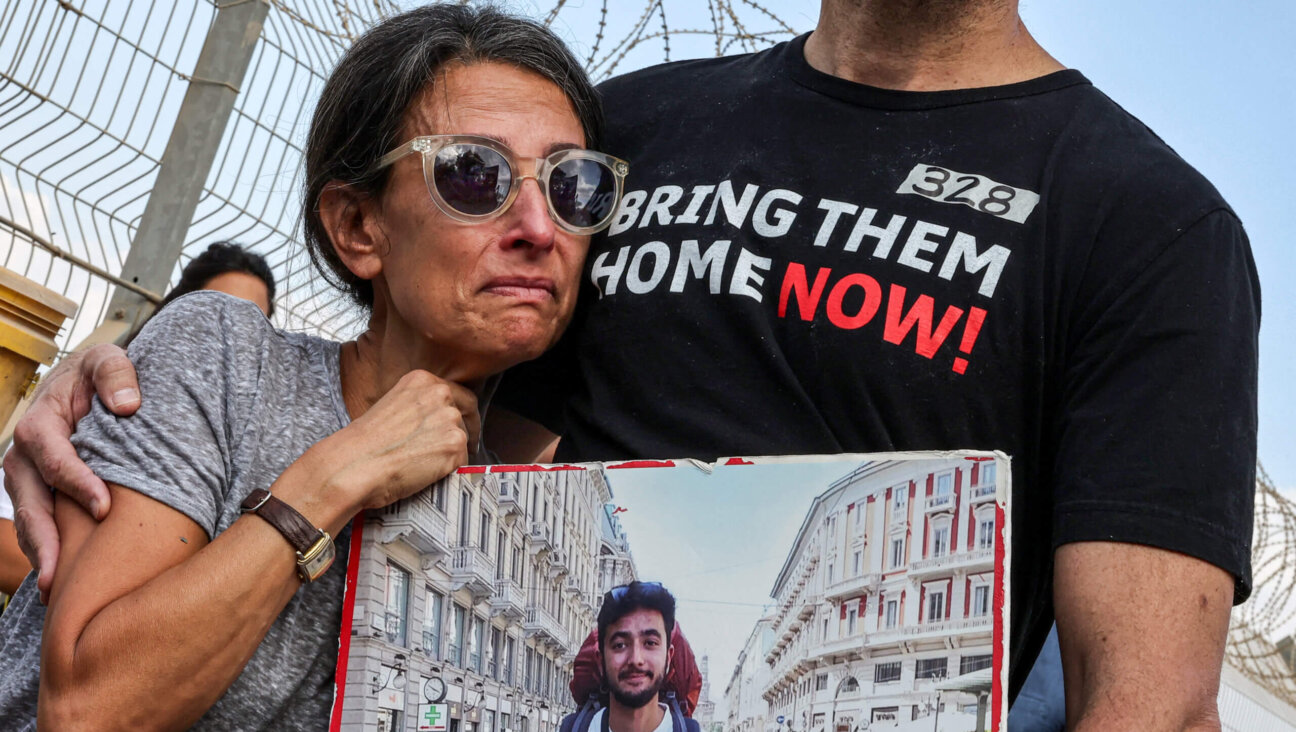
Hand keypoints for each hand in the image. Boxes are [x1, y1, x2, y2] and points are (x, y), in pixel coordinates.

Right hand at [3, 344, 139, 600]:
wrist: (84, 381)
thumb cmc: (99, 373)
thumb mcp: (107, 362)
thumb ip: (116, 376)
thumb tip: (128, 404)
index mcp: (41, 423)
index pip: (55, 459)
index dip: (77, 484)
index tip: (103, 507)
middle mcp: (24, 454)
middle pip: (31, 501)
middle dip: (45, 537)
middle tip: (60, 572)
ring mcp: (27, 477)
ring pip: (28, 519)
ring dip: (40, 553)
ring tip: (55, 588)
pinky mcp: (38, 492)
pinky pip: (38, 524)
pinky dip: (45, 550)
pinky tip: (59, 579)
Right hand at [314, 370, 477, 511]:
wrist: (355, 464)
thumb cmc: (364, 444)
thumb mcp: (391, 407)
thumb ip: (418, 407)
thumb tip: (435, 423)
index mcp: (422, 380)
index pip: (457, 395)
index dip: (460, 413)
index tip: (459, 426)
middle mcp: (440, 393)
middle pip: (467, 414)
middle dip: (464, 431)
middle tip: (453, 449)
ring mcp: (449, 418)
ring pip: (465, 438)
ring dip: (454, 452)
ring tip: (431, 465)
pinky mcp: (455, 444)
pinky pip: (463, 460)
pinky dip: (452, 470)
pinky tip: (431, 474)